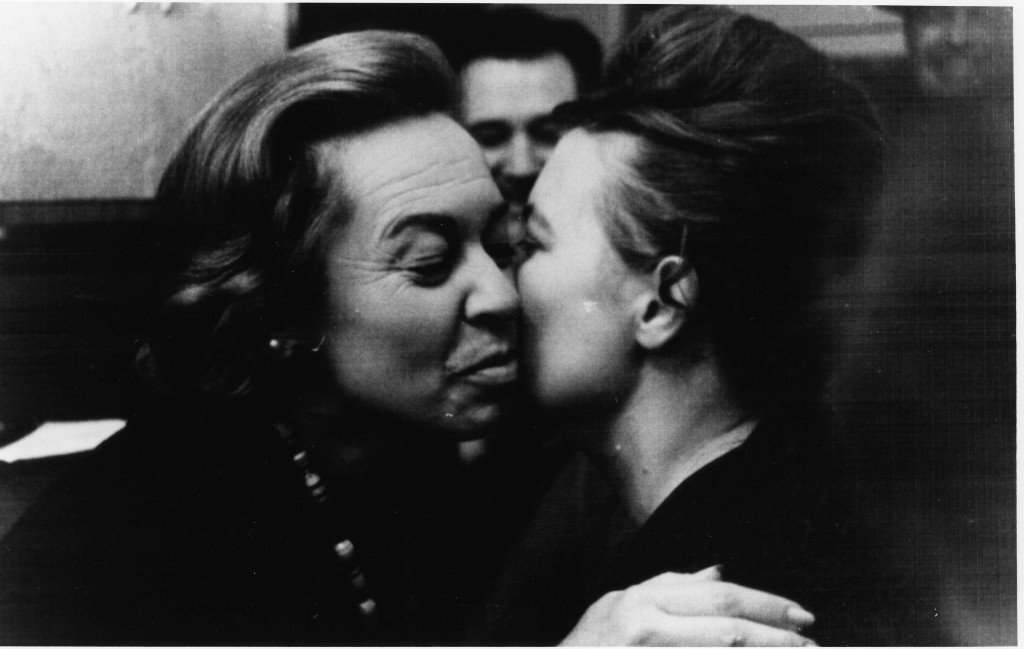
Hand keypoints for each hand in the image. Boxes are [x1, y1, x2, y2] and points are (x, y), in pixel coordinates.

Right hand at [559, 566, 816, 645]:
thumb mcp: (620, 610)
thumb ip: (667, 591)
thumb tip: (718, 573)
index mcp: (641, 598)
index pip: (715, 594)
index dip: (763, 603)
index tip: (799, 616)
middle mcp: (642, 618)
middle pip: (724, 617)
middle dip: (774, 628)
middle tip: (812, 640)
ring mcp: (644, 646)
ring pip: (720, 643)